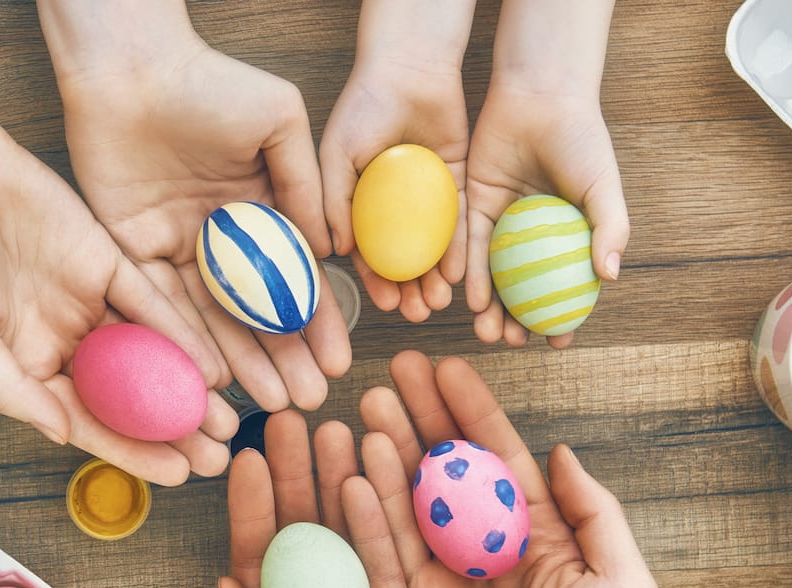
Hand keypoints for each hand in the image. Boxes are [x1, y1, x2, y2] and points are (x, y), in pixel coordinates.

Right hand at [0, 124, 237, 485]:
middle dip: (174, 430)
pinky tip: (214, 365)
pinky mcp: (110, 262)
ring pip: (149, 357)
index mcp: (29, 369)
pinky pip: (153, 305)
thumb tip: (62, 435)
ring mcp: (90, 304)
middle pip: (128, 398)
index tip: (179, 476)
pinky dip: (183, 334)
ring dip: (188, 390)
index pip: (89, 422)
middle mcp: (65, 343)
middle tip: (220, 457)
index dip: (133, 452)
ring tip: (230, 423)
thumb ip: (10, 389)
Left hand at [58, 40, 350, 411]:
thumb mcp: (279, 122)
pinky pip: (162, 306)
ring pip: (213, 319)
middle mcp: (219, 235)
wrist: (131, 69)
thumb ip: (305, 185)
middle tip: (308, 402)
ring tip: (274, 405)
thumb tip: (329, 250)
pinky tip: (217, 379)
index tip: (338, 363)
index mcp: (258, 206)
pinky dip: (188, 343)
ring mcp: (176, 246)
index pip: (294, 278)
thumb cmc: (209, 82)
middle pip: (256, 311)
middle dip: (284, 359)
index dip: (318, 323)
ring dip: (243, 364)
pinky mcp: (131, 251)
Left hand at [209, 410, 457, 587]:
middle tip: (291, 419)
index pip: (259, 564)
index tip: (247, 458)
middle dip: (297, 479)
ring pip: (352, 542)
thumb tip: (223, 586)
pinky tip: (372, 482)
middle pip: (306, 538)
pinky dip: (384, 528)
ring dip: (341, 485)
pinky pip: (397, 574)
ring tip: (335, 427)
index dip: (254, 510)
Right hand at [320, 57, 469, 323]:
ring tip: (438, 303)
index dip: (375, 282)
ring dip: (434, 279)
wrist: (408, 69)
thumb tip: (333, 251)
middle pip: (402, 259)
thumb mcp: (336, 154)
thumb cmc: (363, 106)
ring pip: (432, 249)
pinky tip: (459, 274)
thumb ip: (332, 200)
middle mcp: (394, 207)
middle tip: (417, 314)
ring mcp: (426, 197)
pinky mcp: (457, 182)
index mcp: (361, 203)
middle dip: (408, 290)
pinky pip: (459, 223)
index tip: (384, 304)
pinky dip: (459, 250)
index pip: (368, 253)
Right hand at [357, 351, 656, 587]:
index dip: (474, 411)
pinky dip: (375, 504)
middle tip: (394, 370)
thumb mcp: (624, 584)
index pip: (501, 457)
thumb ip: (596, 514)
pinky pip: (392, 547)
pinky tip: (361, 462)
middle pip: (450, 467)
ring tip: (369, 402)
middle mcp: (491, 546)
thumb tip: (561, 451)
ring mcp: (451, 576)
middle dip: (423, 416)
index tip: (446, 369)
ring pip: (415, 498)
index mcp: (543, 534)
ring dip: (392, 449)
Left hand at [465, 86, 627, 347]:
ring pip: (493, 276)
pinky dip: (470, 274)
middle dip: (518, 323)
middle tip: (513, 343)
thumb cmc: (581, 138)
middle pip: (523, 291)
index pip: (564, 288)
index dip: (563, 319)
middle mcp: (532, 236)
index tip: (558, 344)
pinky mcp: (472, 206)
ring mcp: (501, 223)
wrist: (540, 96)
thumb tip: (610, 278)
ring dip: (490, 308)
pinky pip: (469, 247)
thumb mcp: (603, 185)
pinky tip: (469, 299)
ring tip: (487, 332)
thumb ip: (610, 229)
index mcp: (567, 235)